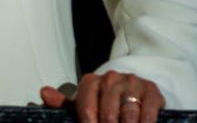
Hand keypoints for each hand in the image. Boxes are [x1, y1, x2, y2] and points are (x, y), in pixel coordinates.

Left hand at [41, 71, 164, 122]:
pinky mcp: (151, 90)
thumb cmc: (104, 101)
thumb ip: (64, 103)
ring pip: (128, 113)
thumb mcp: (83, 103)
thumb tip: (45, 93)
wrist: (132, 92)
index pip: (86, 106)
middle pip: (108, 113)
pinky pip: (148, 110)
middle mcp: (111, 78)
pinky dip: (145, 122)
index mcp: (91, 81)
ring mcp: (132, 82)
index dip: (89, 122)